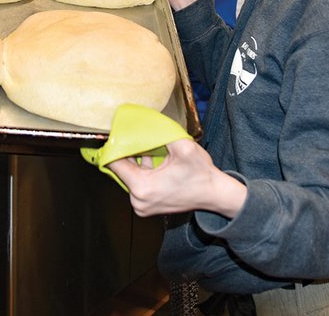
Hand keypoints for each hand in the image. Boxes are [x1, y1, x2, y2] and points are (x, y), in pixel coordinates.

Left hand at [107, 138, 246, 217]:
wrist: (215, 194)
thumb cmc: (201, 175)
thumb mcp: (183, 146)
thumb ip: (160, 133)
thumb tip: (143, 122)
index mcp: (142, 187)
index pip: (114, 164)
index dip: (114, 146)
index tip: (116, 134)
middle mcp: (138, 200)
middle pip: (122, 170)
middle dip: (127, 152)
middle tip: (132, 135)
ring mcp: (142, 205)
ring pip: (130, 176)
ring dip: (136, 161)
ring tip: (145, 145)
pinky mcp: (147, 206)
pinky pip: (138, 183)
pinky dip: (142, 171)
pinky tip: (152, 157)